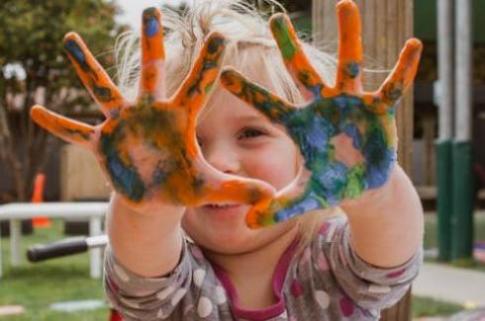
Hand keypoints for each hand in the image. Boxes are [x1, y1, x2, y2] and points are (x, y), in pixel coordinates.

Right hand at [31, 7, 273, 210]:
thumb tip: (271, 196)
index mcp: (179, 119)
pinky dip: (59, 124)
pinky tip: (34, 112)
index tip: (220, 35)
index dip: (208, 64)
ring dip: (87, 68)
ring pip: (104, 90)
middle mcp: (150, 113)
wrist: (156, 196)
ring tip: (71, 40)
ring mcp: (123, 124)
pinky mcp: (102, 143)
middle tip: (151, 10)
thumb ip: (237, 190)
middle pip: (151, 73)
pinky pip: (76, 132)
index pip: (198, 87)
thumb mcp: (209, 188)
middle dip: (151, 44)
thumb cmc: (183, 185)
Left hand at [220, 0, 421, 227]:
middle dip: (290, 47)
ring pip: (348, 66)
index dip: (247, 91)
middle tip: (277, 17)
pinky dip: (402, 69)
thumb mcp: (303, 197)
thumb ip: (276, 208)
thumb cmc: (329, 184)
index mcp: (299, 125)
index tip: (222, 71)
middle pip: (302, 73)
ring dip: (349, 37)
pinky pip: (391, 87)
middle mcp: (321, 107)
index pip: (268, 106)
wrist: (361, 184)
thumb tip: (246, 226)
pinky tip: (413, 46)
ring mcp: (350, 105)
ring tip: (345, 4)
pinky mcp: (378, 111)